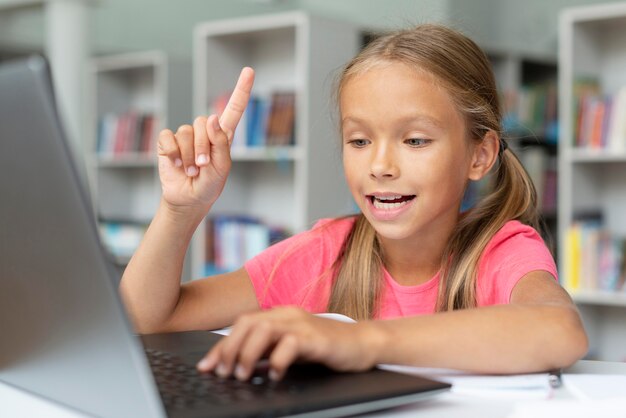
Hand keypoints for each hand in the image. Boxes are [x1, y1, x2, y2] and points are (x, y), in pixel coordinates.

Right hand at [157, 67, 254, 210]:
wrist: (189, 199)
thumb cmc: (209, 184)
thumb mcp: (222, 166)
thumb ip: (220, 142)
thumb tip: (212, 117)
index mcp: (222, 136)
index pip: (233, 109)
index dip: (241, 90)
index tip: (249, 71)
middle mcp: (204, 131)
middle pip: (203, 123)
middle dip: (203, 147)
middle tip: (203, 167)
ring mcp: (185, 136)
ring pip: (186, 132)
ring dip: (190, 156)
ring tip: (192, 170)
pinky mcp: (168, 142)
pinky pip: (169, 138)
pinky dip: (173, 154)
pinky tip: (177, 165)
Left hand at [196, 307, 381, 380]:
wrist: (362, 343)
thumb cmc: (326, 347)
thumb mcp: (291, 348)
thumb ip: (268, 351)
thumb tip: (240, 365)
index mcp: (279, 315)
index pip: (242, 324)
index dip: (221, 345)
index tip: (207, 366)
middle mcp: (287, 315)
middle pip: (248, 323)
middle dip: (229, 348)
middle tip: (223, 372)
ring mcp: (302, 324)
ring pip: (264, 329)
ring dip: (248, 353)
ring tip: (243, 374)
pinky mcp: (316, 338)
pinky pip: (291, 344)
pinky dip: (278, 360)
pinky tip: (276, 375)